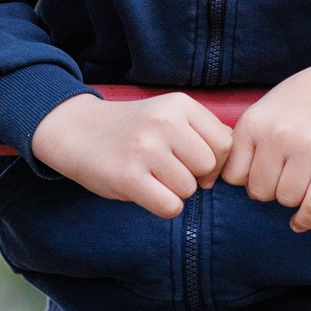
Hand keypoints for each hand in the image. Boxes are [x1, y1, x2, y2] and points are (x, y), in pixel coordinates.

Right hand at [30, 91, 233, 218]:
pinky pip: (170, 206)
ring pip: (189, 189)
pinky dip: (162, 206)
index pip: (225, 143)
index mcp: (178, 104)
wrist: (76, 131)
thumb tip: (234, 162)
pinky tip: (145, 190)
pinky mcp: (129, 177)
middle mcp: (163, 122)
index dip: (214, 159)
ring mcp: (145, 149)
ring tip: (151, 175)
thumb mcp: (167, 115)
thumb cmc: (130, 130)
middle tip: (168, 169)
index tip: (191, 159)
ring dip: (174, 190)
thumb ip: (203, 132)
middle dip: (195, 175)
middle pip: (209, 167)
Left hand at [224, 58, 310, 230]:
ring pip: (286, 198)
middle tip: (278, 177)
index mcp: (253, 124)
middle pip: (259, 191)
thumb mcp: (261, 112)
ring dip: (289, 198)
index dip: (242, 181)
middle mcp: (277, 136)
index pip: (233, 175)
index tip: (254, 175)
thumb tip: (223, 179)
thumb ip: (244, 142)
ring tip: (295, 181)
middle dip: (266, 190)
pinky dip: (306, 219)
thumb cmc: (297, 104)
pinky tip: (298, 223)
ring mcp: (307, 150)